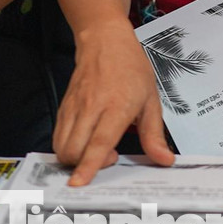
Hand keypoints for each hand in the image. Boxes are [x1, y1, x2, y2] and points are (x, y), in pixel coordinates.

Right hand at [53, 20, 174, 184]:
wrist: (104, 40)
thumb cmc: (130, 67)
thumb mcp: (151, 99)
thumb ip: (154, 134)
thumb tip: (164, 160)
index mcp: (116, 106)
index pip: (99, 142)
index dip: (89, 165)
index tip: (79, 183)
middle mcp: (91, 107)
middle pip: (74, 149)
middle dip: (84, 166)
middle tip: (107, 157)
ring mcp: (74, 106)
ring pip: (61, 144)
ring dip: (73, 158)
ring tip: (95, 149)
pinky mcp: (64, 105)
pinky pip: (57, 134)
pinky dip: (66, 146)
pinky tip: (83, 141)